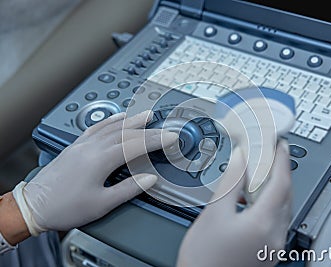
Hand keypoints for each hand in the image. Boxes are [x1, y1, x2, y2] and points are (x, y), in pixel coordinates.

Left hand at [12, 111, 177, 235]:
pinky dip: (110, 120)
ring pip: (112, 126)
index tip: (171, 137)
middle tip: (165, 127)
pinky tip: (117, 117)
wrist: (34, 205)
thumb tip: (149, 180)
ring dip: (131, 120)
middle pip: (127, 133)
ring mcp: (83, 144)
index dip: (156, 140)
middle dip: (149, 129)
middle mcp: (92, 147)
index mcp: (100, 160)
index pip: (135, 145)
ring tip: (146, 115)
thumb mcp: (101, 204)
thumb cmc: (65, 207)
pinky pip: (96, 127)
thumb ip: (128, 189)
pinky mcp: (75, 146)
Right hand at [177, 141, 291, 266]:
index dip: (281, 160)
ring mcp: (274, 247)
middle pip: (286, 195)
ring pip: (284, 208)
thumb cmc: (204, 258)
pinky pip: (277, 220)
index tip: (280, 144)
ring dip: (277, 187)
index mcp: (263, 224)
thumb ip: (231, 183)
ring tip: (264, 172)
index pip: (281, 183)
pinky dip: (272, 203)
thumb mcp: (213, 213)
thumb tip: (241, 160)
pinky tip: (258, 199)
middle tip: (272, 153)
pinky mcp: (268, 253)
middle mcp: (275, 237)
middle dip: (281, 171)